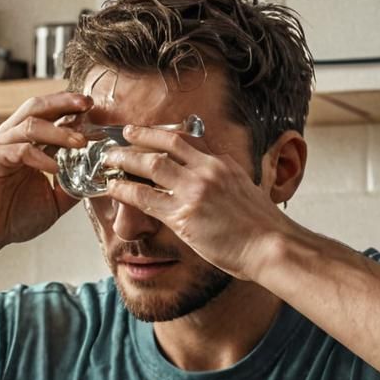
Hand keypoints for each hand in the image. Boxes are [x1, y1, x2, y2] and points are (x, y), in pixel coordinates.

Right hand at [0, 92, 92, 253]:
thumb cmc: (9, 217)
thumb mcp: (51, 202)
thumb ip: (71, 187)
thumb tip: (95, 180)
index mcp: (25, 144)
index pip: (49, 116)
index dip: (71, 109)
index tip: (93, 109)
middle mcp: (10, 139)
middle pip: (38, 107)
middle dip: (65, 102)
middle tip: (88, 104)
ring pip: (31, 125)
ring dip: (58, 132)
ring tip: (80, 142)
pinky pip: (20, 150)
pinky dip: (40, 157)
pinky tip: (54, 169)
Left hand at [103, 125, 295, 279]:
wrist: (271, 246)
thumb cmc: (262, 229)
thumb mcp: (247, 193)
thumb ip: (226, 185)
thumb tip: (216, 190)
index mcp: (223, 164)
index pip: (188, 139)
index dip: (163, 134)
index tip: (149, 132)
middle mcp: (207, 170)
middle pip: (166, 143)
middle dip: (140, 137)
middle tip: (123, 135)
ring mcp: (194, 191)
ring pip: (151, 165)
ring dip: (126, 158)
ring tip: (108, 157)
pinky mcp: (183, 215)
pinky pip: (144, 197)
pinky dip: (124, 190)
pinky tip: (112, 187)